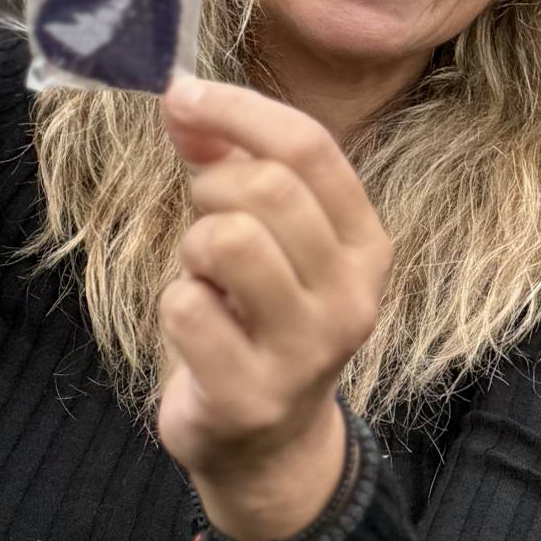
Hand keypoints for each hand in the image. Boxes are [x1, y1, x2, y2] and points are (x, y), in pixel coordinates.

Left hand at [157, 78, 391, 540]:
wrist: (266, 446)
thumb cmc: (257, 318)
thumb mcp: (266, 236)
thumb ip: (232, 161)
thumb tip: (183, 98)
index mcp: (365, 245)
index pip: (310, 147)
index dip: (237, 108)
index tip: (181, 95)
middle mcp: (351, 296)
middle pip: (266, 188)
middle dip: (210, 188)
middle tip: (202, 221)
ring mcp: (305, 351)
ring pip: (229, 239)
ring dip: (194, 247)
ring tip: (205, 278)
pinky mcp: (250, 395)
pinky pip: (187, 306)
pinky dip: (175, 304)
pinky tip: (196, 329)